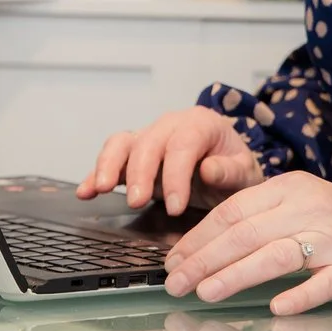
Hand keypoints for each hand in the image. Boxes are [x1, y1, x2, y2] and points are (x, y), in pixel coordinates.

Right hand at [74, 107, 261, 213]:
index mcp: (200, 124)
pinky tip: (85, 191)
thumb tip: (209, 169)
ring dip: (110, 166)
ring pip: (122, 143)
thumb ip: (230, 171)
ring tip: (103, 189)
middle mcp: (170, 125)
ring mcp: (149, 138)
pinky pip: (111, 158)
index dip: (176, 175)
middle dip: (140, 173)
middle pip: (148, 142)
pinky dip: (95, 174)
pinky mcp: (134, 156)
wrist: (230, 170)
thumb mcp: (245, 172)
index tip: (175, 206)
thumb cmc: (236, 170)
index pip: (183, 144)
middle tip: (138, 203)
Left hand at [162, 172, 331, 314]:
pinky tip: (275, 307)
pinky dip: (299, 295)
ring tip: (205, 292)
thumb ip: (262, 216)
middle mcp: (310, 207)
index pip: (233, 210)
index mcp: (291, 187)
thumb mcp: (303, 204)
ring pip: (276, 255)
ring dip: (236, 274)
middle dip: (204, 259)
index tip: (172, 259)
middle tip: (174, 283)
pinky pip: (324, 282)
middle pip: (246, 233)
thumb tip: (205, 244)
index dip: (198, 236)